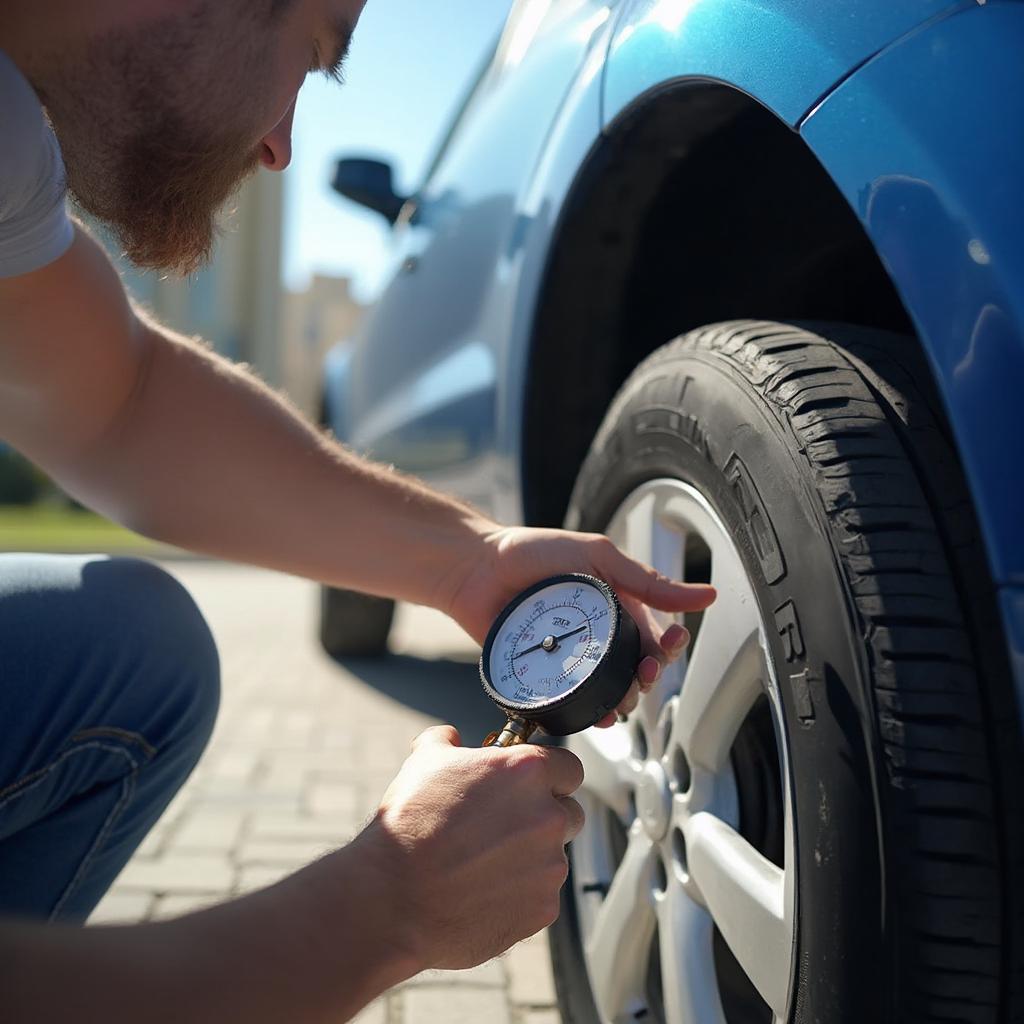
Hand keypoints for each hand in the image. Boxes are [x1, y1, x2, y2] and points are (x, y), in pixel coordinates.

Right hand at [356, 725, 583, 971]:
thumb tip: (450, 738)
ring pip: (554, 856)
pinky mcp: (544, 908)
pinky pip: (541, 895)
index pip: (568, 767)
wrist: (393, 898)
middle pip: (569, 812)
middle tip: (503, 826)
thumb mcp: (424, 761)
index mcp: (527, 772)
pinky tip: (482, 890)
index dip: (550, 776)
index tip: (530, 787)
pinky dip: (520, 894)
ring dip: (530, 857)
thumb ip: (448, 741)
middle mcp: (548, 816)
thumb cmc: (410, 826)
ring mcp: (550, 866)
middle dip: (543, 817)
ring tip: (483, 863)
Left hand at [439, 525, 716, 722]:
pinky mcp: (542, 676)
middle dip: (645, 680)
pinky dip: (586, 713)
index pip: (655, 638)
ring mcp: (569, 659)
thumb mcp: (597, 557)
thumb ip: (645, 580)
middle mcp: (596, 638)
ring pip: (606, 692)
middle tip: (642, 676)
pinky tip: (594, 717)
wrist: (474, 567)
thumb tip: (705, 595)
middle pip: (634, 671)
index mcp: (616, 608)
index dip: (667, 650)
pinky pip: (570, 702)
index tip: (666, 650)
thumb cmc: (532, 552)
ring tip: (618, 702)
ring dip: (620, 702)